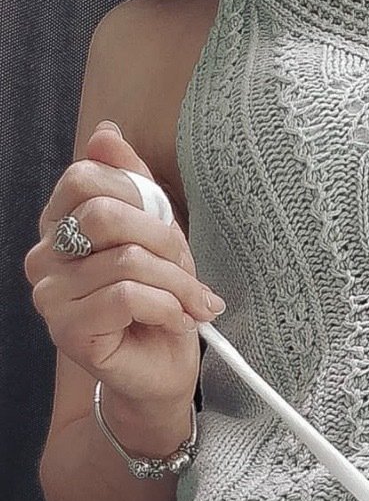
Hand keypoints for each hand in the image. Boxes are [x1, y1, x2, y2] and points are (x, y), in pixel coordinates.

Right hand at [24, 121, 223, 408]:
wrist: (164, 368)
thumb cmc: (161, 299)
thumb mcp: (157, 232)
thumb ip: (132, 181)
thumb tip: (106, 132)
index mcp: (61, 224)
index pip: (87, 177)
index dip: (141, 198)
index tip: (168, 231)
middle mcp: (45, 257)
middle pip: (105, 215)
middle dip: (164, 240)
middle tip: (187, 271)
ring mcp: (50, 295)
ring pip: (126, 260)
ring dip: (177, 283)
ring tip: (190, 303)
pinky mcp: (68, 330)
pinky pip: (127, 296)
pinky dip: (168, 306)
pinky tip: (177, 320)